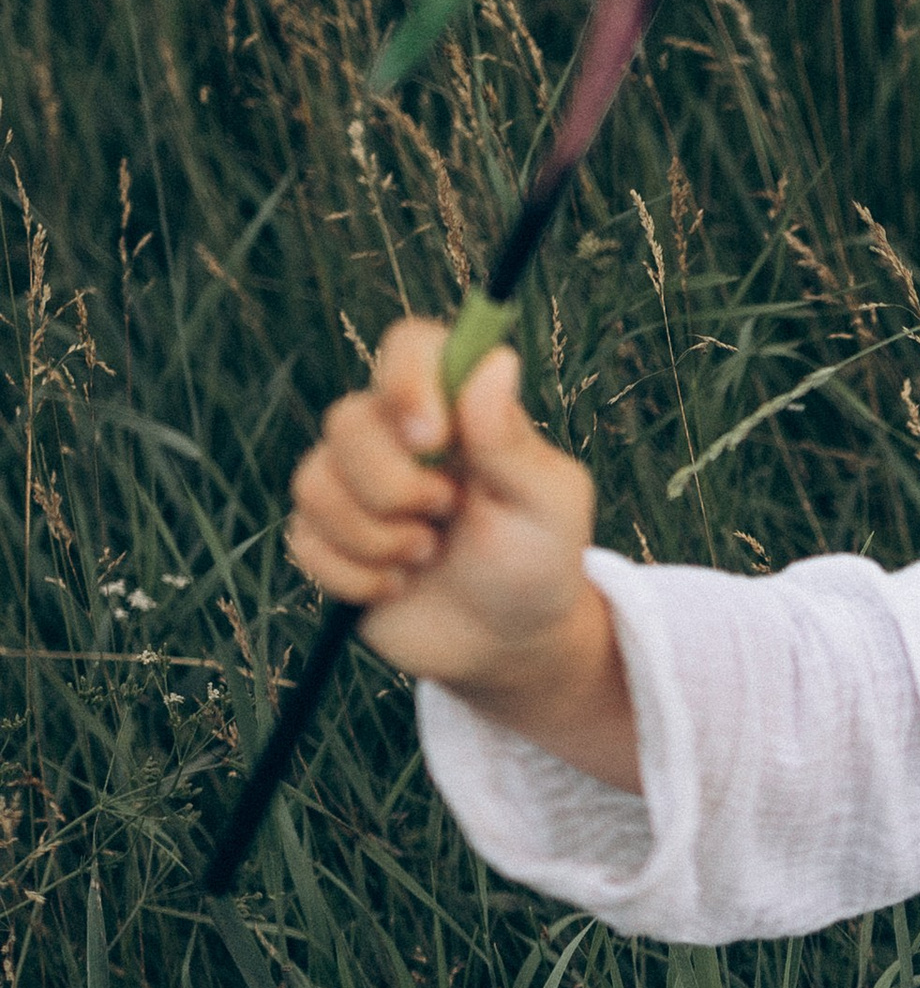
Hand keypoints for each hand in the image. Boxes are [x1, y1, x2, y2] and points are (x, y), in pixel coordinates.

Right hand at [287, 319, 637, 785]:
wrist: (508, 640)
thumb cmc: (538, 561)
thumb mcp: (546, 505)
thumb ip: (512, 441)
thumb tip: (494, 360)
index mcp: (455, 408)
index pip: (410, 346)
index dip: (408, 379)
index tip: (433, 437)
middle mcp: (395, 434)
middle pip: (347, 420)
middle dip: (395, 486)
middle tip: (446, 515)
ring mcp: (353, 484)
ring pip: (314, 482)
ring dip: (376, 536)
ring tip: (427, 555)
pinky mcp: (326, 537)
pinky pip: (304, 540)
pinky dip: (355, 575)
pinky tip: (397, 586)